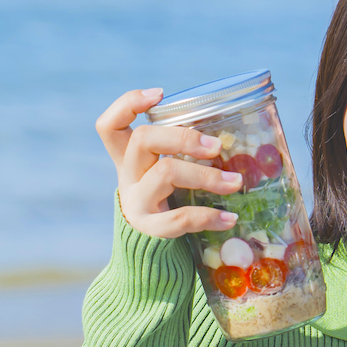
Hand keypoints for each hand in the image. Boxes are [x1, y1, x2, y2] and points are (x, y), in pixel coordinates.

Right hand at [97, 88, 242, 239]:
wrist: (149, 252)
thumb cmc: (167, 201)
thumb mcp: (165, 173)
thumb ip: (184, 152)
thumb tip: (237, 130)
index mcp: (128, 158)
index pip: (110, 125)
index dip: (127, 104)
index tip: (160, 94)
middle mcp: (127, 176)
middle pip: (142, 139)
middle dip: (182, 137)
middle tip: (217, 147)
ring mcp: (135, 201)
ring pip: (165, 173)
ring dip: (206, 175)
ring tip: (235, 182)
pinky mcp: (149, 228)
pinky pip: (177, 218)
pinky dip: (207, 216)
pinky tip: (229, 218)